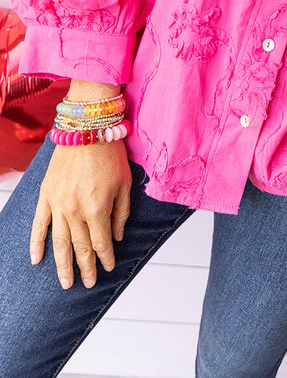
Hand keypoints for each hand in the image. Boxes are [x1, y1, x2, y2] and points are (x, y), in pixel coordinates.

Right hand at [30, 139, 131, 289]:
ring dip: (62, 264)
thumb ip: (121, 213)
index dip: (105, 258)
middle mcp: (76, 210)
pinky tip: (37, 260)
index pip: (102, 242)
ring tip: (66, 282)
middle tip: (88, 284)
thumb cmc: (110, 153)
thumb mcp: (125, 183)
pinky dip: (36, 243)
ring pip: (59, 242)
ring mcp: (58, 203)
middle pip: (80, 247)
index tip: (109, 267)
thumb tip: (117, 237)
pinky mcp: (46, 194)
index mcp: (98, 208)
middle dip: (86, 267)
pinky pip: (39, 224)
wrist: (87, 127)